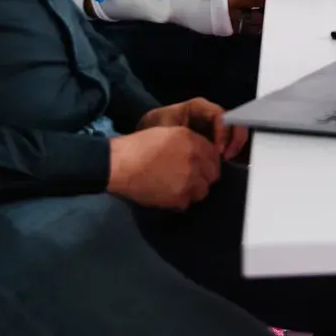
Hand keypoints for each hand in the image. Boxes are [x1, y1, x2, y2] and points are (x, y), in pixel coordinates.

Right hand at [106, 126, 221, 209]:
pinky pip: (188, 201)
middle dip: (205, 176)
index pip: (214, 155)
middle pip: (213, 174)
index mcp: (192, 142)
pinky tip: (170, 194)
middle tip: (192, 177)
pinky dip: (182, 199)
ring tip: (181, 187)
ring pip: (203, 190)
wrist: (120, 165)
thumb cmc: (139, 146)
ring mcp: (189, 181)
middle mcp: (195, 160)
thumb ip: (189, 143)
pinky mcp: (179, 198)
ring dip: (195, 189)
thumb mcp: (168, 134)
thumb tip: (200, 156)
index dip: (209, 161)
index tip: (202, 165)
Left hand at [137, 97, 247, 160]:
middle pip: (233, 121)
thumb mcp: (164, 129)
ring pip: (233, 132)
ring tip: (226, 162)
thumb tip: (197, 149)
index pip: (220, 115)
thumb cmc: (153, 129)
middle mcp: (208, 115)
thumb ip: (180, 136)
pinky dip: (228, 153)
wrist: (143, 138)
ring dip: (234, 147)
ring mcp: (212, 127)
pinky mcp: (211, 140)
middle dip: (235, 139)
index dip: (223, 131)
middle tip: (227, 157)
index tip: (218, 150)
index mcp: (198, 108)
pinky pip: (227, 143)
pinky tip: (222, 165)